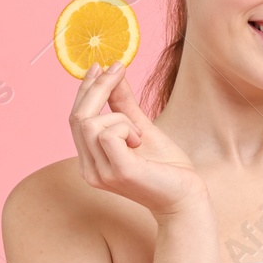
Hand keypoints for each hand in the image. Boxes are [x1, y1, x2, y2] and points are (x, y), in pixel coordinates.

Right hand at [69, 62, 205, 215]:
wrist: (187, 197)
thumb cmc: (167, 167)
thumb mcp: (142, 129)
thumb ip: (124, 106)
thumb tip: (115, 74)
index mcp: (91, 160)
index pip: (76, 119)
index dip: (85, 90)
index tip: (99, 65)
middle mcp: (89, 169)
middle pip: (78, 117)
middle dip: (97, 88)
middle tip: (118, 69)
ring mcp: (101, 173)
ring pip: (91, 123)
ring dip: (119, 117)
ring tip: (139, 134)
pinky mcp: (119, 171)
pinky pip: (108, 133)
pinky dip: (125, 127)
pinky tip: (139, 141)